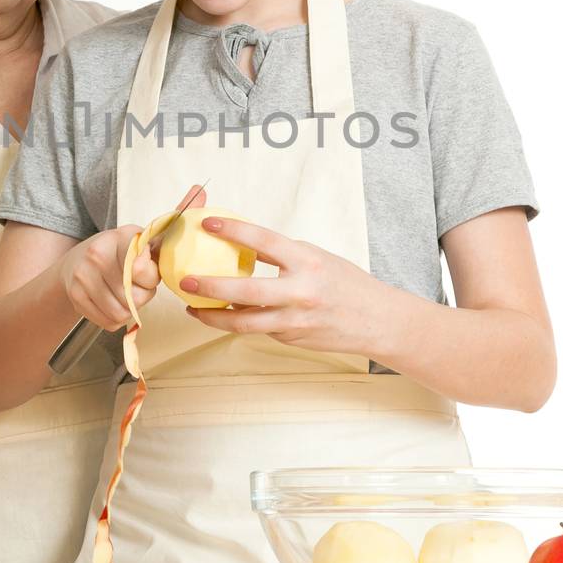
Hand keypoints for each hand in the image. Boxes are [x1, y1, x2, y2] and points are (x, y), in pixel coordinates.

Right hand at [57, 225, 160, 330]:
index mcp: (120, 238)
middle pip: (134, 297)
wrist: (75, 260)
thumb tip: (175, 267)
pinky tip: (112, 303)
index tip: (148, 274)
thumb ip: (157, 251)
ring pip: (121, 313)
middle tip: (138, 288)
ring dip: (130, 311)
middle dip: (143, 297)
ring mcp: (83, 276)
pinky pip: (107, 322)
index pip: (141, 270)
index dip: (151, 279)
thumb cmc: (115, 253)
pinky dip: (115, 319)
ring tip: (126, 296)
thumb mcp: (137, 243)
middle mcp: (97, 254)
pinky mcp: (75, 296)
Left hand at [180, 216, 385, 356]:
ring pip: (244, 323)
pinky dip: (240, 322)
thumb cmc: (346, 284)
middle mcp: (301, 293)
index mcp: (307, 262)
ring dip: (213, 317)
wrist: (377, 321)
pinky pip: (259, 329)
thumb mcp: (317, 258)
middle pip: (245, 292)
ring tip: (193, 309)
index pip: (264, 241)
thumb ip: (282, 254)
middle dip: (210, 288)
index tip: (208, 223)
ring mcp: (295, 321)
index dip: (234, 231)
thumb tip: (243, 243)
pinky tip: (225, 316)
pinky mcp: (291, 339)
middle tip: (185, 281)